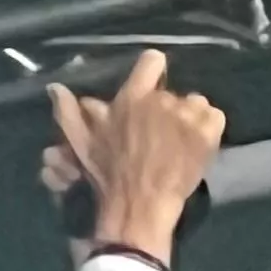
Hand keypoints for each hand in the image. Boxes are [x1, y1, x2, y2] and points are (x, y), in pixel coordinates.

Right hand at [48, 50, 224, 264]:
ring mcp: (188, 117)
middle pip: (171, 93)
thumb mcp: (82, 144)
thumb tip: (55, 87)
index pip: (152, 62)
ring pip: (195, 104)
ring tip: (177, 142)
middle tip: (155, 135)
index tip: (149, 87)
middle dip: (163, 110)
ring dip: (187, 119)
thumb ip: (68, 113)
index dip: (151, 71)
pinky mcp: (209, 134)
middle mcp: (162, 100)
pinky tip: (195, 145)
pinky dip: (208, 129)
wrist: (140, 208)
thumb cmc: (108, 178)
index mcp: (132, 98)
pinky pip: (215, 117)